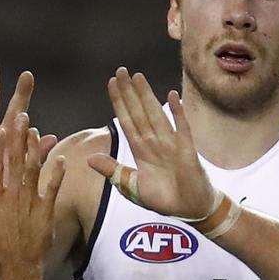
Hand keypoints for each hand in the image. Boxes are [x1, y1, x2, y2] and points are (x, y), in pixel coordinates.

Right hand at [0, 112, 65, 269]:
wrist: (19, 267)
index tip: (0, 130)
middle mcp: (14, 197)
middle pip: (16, 162)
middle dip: (18, 139)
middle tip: (20, 118)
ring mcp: (31, 202)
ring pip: (33, 170)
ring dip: (35, 149)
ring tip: (35, 130)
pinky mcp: (46, 210)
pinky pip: (53, 188)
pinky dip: (57, 173)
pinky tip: (60, 158)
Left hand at [87, 69, 215, 219]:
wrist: (188, 209)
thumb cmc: (162, 198)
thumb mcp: (131, 186)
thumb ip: (113, 171)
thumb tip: (90, 158)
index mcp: (140, 150)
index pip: (126, 120)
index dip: (119, 102)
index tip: (111, 84)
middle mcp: (154, 142)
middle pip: (138, 112)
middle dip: (129, 92)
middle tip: (121, 70)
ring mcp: (170, 144)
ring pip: (155, 115)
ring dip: (147, 96)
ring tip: (138, 77)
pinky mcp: (186, 150)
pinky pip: (181, 128)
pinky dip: (177, 113)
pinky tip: (172, 96)